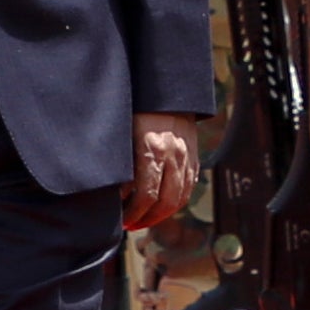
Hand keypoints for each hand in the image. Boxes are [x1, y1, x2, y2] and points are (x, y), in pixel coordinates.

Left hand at [123, 113, 198, 234]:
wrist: (165, 84)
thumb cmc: (135, 106)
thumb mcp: (121, 132)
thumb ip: (120, 163)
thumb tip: (116, 193)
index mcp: (152, 148)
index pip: (146, 196)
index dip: (133, 214)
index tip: (121, 221)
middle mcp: (173, 154)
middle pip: (165, 202)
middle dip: (146, 219)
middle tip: (130, 225)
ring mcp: (187, 154)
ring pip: (179, 197)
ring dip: (162, 214)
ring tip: (144, 219)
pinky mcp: (194, 154)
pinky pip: (188, 186)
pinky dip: (176, 200)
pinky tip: (162, 204)